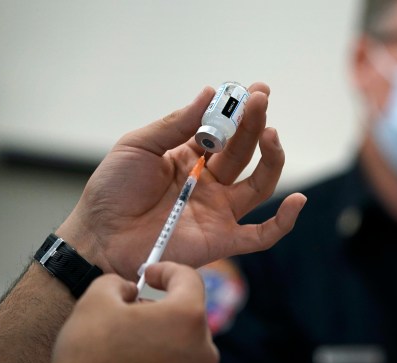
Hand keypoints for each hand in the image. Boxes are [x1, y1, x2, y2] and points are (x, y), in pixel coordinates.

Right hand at [26, 262, 218, 362]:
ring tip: (133, 353)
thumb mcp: (94, 301)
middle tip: (132, 317)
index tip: (151, 275)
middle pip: (189, 317)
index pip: (188, 279)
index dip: (167, 271)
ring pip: (190, 351)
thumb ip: (118, 282)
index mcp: (186, 317)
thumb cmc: (86, 361)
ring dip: (169, 346)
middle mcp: (203, 349)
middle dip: (163, 312)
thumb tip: (130, 289)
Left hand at [56, 83, 305, 278]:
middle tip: (260, 100)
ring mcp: (220, 211)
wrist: (98, 236)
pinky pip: (262, 235)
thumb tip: (209, 93)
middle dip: (255, 124)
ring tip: (270, 133)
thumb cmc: (112, 191)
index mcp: (192, 157)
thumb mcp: (138, 146)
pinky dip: (284, 221)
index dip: (241, 111)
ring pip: (260, 184)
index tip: (255, 89)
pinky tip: (298, 201)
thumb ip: (176, 124)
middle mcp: (212, 183)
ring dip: (272, 158)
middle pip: (245, 152)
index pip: (226, 131)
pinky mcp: (222, 240)